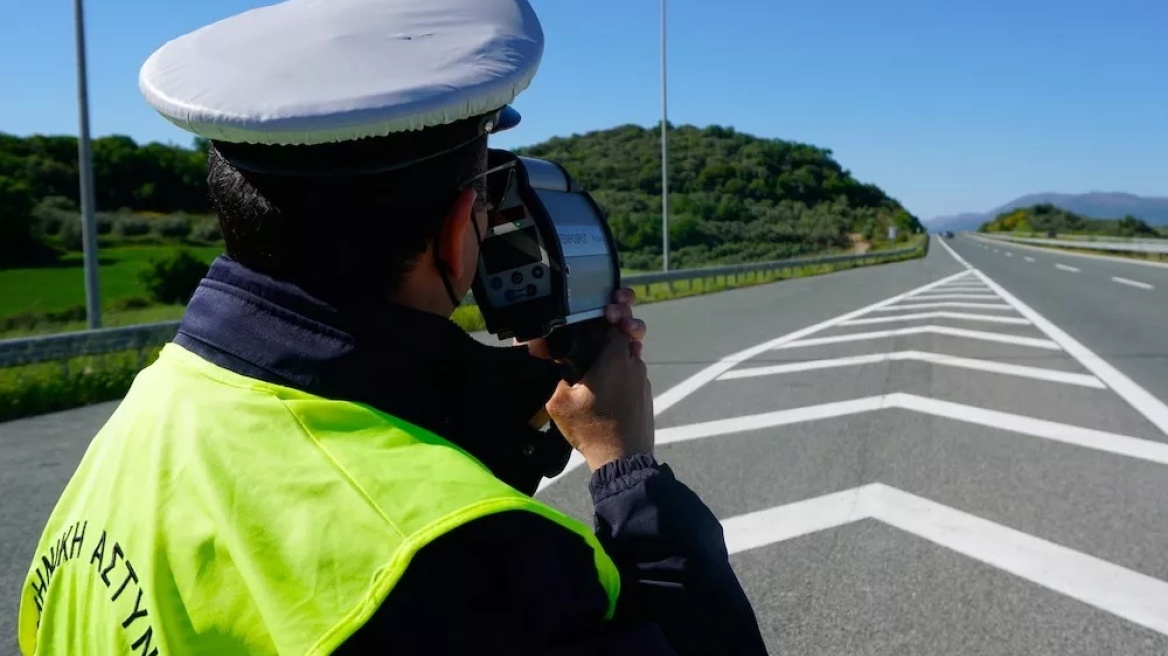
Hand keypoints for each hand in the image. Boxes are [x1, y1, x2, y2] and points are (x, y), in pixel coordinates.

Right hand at [533, 288, 653, 470]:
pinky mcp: (646, 395)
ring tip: (600, 360)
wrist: (624, 460)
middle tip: (603, 327)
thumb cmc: (593, 429)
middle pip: (627, 333)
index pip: (615, 322)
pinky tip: (607, 384)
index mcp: (615, 358)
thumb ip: (558, 377)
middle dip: (616, 326)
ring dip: (617, 352)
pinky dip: (622, 372)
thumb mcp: (560, 403)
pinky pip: (633, 374)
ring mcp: (643, 380)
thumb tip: (554, 363)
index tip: (598, 314)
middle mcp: (634, 364)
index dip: (605, 315)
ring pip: (631, 355)